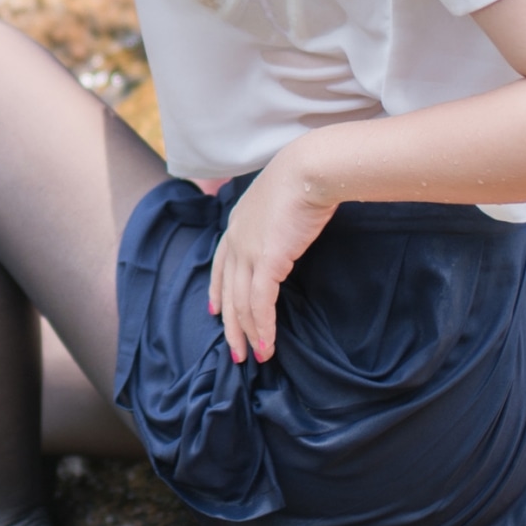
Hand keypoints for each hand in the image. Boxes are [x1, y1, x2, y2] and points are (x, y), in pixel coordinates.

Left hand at [207, 143, 336, 365]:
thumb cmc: (305, 178)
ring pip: (241, 303)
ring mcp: (248, 251)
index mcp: (237, 223)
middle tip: (236, 351)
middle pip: (227, 292)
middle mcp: (236, 239)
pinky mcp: (266, 261)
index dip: (217, 290)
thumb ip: (277, 218)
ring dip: (249, 334)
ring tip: (257, 357)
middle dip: (231, 326)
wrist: (311, 169)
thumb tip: (290, 226)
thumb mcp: (282, 198)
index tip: (214, 310)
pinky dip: (264, 327)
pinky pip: (260, 304)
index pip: (220, 264)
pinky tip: (269, 345)